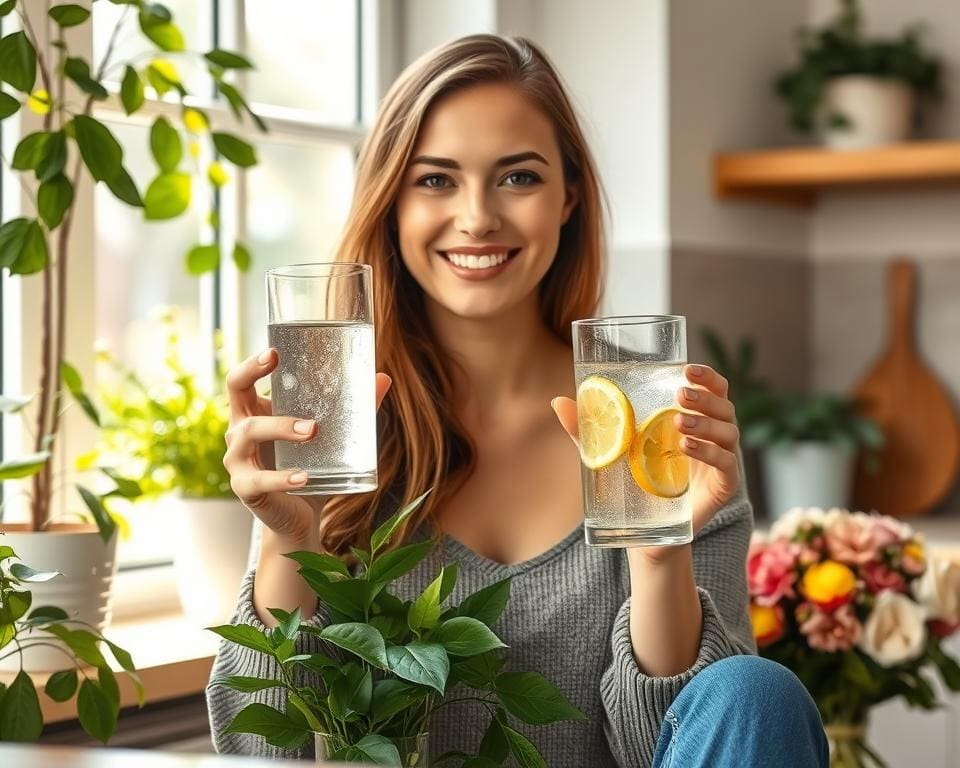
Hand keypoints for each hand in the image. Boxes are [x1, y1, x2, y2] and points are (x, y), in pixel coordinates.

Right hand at [223, 347, 391, 544]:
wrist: (299, 516)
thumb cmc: (310, 467)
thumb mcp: (330, 436)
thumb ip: (353, 410)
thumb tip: (382, 378)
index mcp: (255, 413)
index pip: (240, 380)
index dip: (252, 364)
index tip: (274, 352)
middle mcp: (239, 431)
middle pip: (236, 394)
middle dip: (256, 378)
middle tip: (283, 368)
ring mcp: (238, 460)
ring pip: (248, 433)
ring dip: (280, 427)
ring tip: (311, 430)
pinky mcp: (245, 488)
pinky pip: (259, 480)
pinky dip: (282, 478)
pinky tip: (303, 477)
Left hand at [551, 363, 739, 560]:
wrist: (645, 533)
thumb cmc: (632, 483)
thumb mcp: (608, 452)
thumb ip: (589, 428)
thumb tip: (558, 400)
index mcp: (693, 420)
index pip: (713, 390)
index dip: (706, 376)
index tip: (686, 369)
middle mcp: (713, 437)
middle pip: (724, 406)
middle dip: (704, 398)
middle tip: (680, 396)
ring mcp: (721, 462)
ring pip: (729, 432)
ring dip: (706, 423)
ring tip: (679, 422)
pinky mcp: (724, 487)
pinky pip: (727, 464)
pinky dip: (710, 452)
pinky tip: (687, 446)